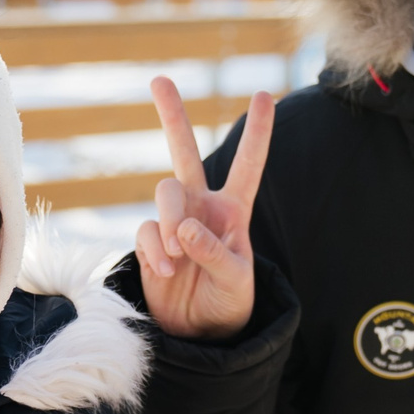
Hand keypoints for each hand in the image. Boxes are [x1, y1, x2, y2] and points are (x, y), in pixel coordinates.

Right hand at [134, 77, 273, 340]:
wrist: (198, 334)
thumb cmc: (228, 303)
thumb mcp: (235, 281)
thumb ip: (215, 253)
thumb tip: (184, 228)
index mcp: (234, 210)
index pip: (248, 165)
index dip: (258, 132)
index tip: (265, 94)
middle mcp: (201, 207)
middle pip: (185, 152)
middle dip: (172, 115)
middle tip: (158, 80)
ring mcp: (172, 222)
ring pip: (165, 192)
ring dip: (172, 221)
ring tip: (179, 258)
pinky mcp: (150, 242)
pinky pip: (147, 231)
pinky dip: (155, 250)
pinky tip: (166, 272)